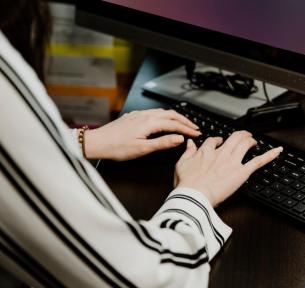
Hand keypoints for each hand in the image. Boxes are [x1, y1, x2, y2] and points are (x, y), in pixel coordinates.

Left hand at [84, 109, 200, 160]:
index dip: (187, 129)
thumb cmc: (117, 147)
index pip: (174, 124)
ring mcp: (139, 114)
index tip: (196, 133)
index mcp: (149, 122)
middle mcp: (145, 115)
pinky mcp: (134, 116)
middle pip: (171, 114)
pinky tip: (164, 121)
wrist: (98, 142)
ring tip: (183, 123)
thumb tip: (179, 139)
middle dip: (184, 120)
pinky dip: (165, 116)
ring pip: (162, 112)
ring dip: (175, 117)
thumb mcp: (142, 149)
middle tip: (194, 127)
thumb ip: (163, 143)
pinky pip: (154, 112)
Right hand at [174, 131, 282, 206]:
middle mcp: (221, 153)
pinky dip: (270, 155)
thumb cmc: (186, 184)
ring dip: (251, 140)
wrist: (194, 195)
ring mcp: (232, 161)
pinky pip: (258, 161)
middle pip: (234, 138)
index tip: (219, 142)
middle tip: (243, 136)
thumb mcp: (181, 165)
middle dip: (240, 135)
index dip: (217, 140)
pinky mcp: (241, 172)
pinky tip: (278, 150)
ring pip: (245, 144)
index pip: (213, 141)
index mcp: (206, 152)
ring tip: (253, 141)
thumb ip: (187, 152)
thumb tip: (190, 144)